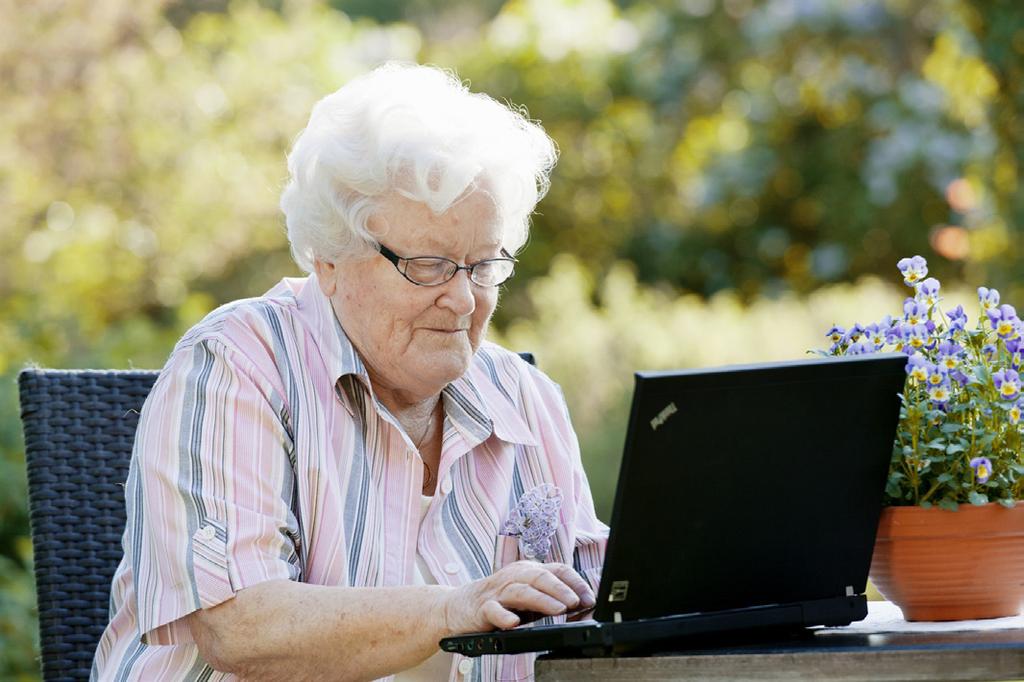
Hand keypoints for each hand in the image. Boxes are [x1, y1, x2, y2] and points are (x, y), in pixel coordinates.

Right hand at [442, 561, 595, 632]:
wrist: (457, 607)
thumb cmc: (498, 601)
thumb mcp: (528, 597)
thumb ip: (551, 598)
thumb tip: (582, 606)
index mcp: (527, 572)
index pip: (556, 570)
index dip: (575, 582)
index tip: (589, 598)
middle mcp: (513, 578)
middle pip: (540, 577)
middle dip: (561, 588)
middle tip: (576, 602)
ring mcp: (497, 593)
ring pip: (521, 591)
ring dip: (541, 599)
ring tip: (559, 609)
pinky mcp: (481, 609)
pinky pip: (493, 611)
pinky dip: (504, 616)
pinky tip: (514, 622)